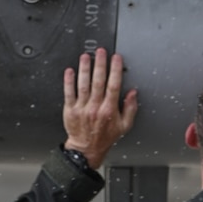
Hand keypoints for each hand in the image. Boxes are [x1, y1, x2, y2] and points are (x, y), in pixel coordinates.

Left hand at [62, 48, 137, 167]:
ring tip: (86, 57)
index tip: (116, 59)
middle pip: (98, 82)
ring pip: (83, 85)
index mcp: (109, 110)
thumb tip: (133, 93)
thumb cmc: (105, 137)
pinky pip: (69, 93)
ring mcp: (82, 108)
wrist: (86, 149)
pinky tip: (70, 71)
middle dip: (100, 64)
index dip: (116, 70)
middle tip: (101, 52)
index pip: (114, 86)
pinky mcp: (70, 110)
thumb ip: (130, 108)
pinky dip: (69, 81)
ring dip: (85, 69)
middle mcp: (95, 107)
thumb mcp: (124, 126)